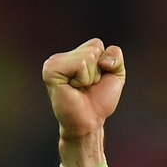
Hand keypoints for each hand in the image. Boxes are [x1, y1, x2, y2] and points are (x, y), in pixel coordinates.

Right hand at [42, 39, 125, 161]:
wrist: (89, 122)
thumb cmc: (99, 101)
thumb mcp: (116, 75)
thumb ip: (115, 56)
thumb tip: (103, 59)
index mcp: (72, 55)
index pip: (97, 44)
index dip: (104, 64)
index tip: (95, 81)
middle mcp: (61, 57)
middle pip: (94, 48)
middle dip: (98, 71)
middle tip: (86, 87)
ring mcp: (53, 62)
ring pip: (88, 56)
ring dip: (91, 77)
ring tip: (80, 88)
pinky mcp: (51, 70)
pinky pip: (80, 64)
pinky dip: (83, 79)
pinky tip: (73, 88)